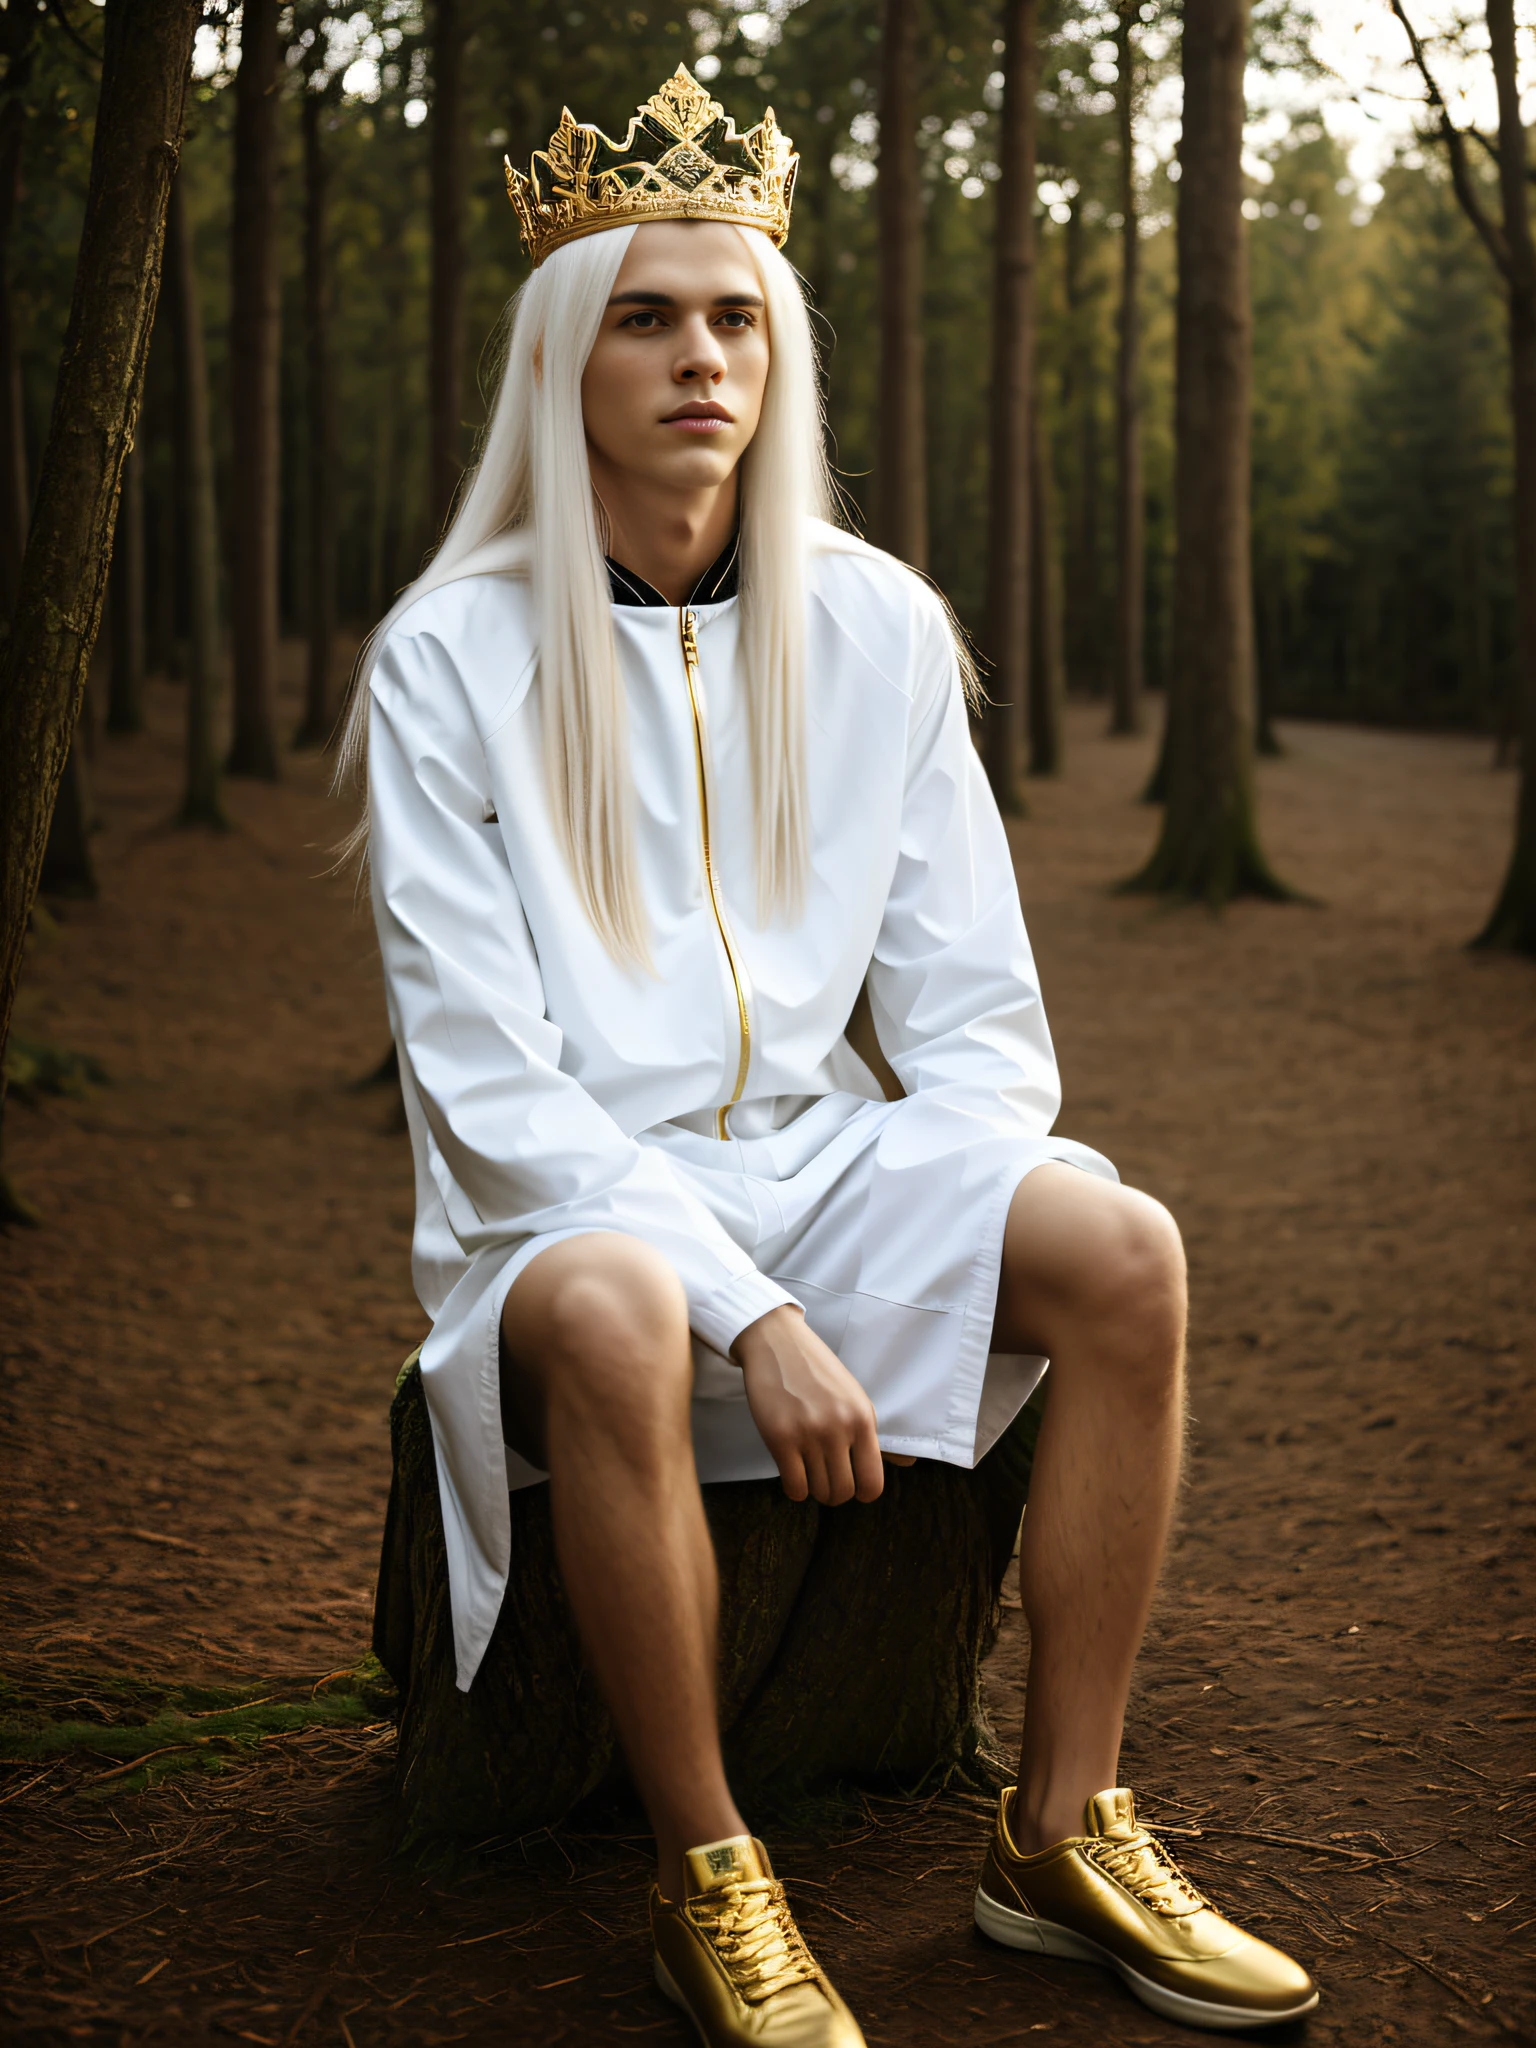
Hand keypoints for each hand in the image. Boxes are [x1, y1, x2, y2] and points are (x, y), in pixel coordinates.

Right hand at [731, 1305, 885, 1505]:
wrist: (777, 1342)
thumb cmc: (817, 1371)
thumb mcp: (854, 1396)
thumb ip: (872, 1434)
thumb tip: (908, 1463)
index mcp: (863, 1418)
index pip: (872, 1482)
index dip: (862, 1491)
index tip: (851, 1482)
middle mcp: (839, 1428)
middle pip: (843, 1492)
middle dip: (834, 1493)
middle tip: (825, 1477)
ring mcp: (809, 1433)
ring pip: (819, 1492)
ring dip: (814, 1489)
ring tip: (809, 1471)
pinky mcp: (779, 1437)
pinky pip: (794, 1486)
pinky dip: (795, 1487)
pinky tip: (792, 1470)